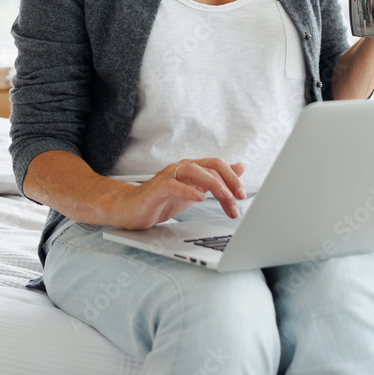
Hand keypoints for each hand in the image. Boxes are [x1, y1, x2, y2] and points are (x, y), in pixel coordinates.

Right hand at [106, 158, 245, 229]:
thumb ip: (215, 180)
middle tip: (238, 200)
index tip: (242, 196)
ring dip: (214, 185)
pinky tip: (199, 197)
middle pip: (211, 167)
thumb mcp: (194, 191)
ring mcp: (169, 175)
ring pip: (196, 172)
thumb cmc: (161, 199)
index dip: (233, 178)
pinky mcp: (157, 187)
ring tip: (226, 198)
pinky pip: (174, 185)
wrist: (130, 209)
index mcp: (192, 168)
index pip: (217, 165)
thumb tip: (239, 167)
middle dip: (228, 183)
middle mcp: (182, 167)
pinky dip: (189, 190)